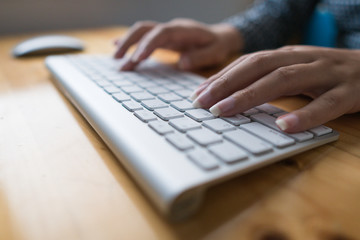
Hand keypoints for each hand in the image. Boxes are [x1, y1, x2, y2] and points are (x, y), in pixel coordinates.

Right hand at [114, 18, 242, 70]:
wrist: (220, 37)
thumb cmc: (218, 45)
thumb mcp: (215, 52)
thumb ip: (201, 57)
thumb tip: (182, 62)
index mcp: (183, 30)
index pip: (160, 34)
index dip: (147, 44)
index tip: (137, 59)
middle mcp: (171, 28)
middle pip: (145, 29)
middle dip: (129, 42)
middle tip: (118, 60)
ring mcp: (165, 32)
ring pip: (141, 32)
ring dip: (126, 43)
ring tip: (115, 59)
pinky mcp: (163, 39)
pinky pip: (144, 38)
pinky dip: (131, 43)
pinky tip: (118, 49)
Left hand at [191, 45, 359, 131]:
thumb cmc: (328, 73)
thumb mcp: (295, 71)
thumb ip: (268, 80)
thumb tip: (231, 95)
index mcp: (288, 55)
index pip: (248, 63)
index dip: (221, 77)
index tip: (197, 95)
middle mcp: (303, 59)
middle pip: (259, 66)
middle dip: (226, 84)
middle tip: (201, 103)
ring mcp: (326, 73)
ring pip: (285, 79)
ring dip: (251, 95)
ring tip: (225, 111)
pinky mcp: (349, 92)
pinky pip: (326, 104)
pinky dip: (305, 114)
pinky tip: (284, 127)